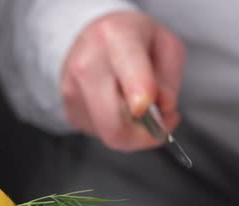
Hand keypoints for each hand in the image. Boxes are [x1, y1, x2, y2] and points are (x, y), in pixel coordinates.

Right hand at [60, 11, 184, 150]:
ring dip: (135, 131)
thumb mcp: (167, 46)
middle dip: (145, 135)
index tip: (144, 106)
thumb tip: (163, 106)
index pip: (127, 70)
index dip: (138, 93)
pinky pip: (101, 134)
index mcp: (116, 37)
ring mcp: (72, 88)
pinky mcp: (69, 110)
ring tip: (143, 108)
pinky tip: (122, 107)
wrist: (98, 36)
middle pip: (114, 123)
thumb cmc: (136, 40)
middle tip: (164, 122)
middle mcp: (86, 62)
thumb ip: (169, 78)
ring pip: (110, 134)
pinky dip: (119, 129)